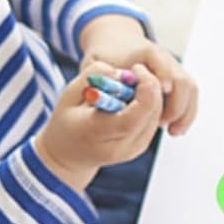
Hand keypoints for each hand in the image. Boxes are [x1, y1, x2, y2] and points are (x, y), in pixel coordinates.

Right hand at [34, 64, 163, 191]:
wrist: (69, 155)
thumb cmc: (67, 120)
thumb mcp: (69, 94)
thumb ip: (94, 76)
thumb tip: (125, 73)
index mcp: (96, 134)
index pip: (132, 117)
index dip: (144, 90)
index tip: (137, 68)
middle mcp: (118, 147)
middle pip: (150, 113)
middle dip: (150, 85)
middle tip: (136, 70)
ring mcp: (132, 150)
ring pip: (156, 114)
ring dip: (151, 93)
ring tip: (129, 85)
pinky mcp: (141, 146)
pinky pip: (154, 118)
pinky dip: (149, 102)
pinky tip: (132, 97)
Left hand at [78, 14, 198, 137]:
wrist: (117, 44)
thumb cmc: (105, 57)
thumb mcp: (96, 64)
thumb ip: (100, 77)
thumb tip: (109, 94)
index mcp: (143, 51)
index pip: (158, 61)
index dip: (162, 76)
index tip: (161, 92)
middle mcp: (163, 57)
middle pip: (180, 78)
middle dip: (175, 104)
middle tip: (162, 123)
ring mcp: (172, 67)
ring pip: (189, 88)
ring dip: (184, 111)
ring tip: (172, 131)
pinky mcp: (176, 78)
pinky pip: (189, 95)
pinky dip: (186, 113)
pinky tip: (175, 129)